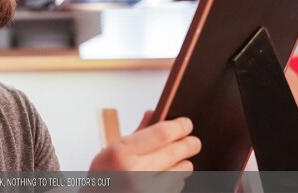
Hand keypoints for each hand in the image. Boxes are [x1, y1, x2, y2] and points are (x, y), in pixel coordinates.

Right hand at [86, 111, 200, 191]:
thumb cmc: (104, 176)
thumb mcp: (112, 150)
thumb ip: (137, 132)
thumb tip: (154, 112)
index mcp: (121, 153)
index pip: (162, 133)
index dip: (179, 126)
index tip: (187, 124)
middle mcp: (135, 173)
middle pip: (176, 151)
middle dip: (189, 143)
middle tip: (193, 141)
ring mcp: (147, 192)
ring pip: (182, 170)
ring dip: (183, 163)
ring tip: (178, 160)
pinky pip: (178, 187)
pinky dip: (176, 180)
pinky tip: (166, 178)